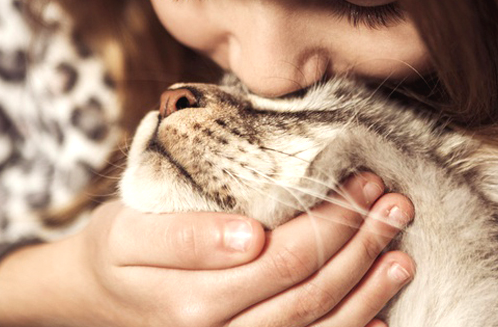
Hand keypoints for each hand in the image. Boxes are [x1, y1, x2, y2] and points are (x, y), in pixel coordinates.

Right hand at [0, 172, 413, 326]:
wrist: (96, 297)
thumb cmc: (117, 252)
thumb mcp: (129, 233)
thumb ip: (185, 238)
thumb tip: (251, 236)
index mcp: (193, 301)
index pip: (283, 258)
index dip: (331, 222)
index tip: (362, 185)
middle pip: (308, 292)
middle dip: (359, 245)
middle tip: (392, 204)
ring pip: (317, 326)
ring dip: (367, 289)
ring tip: (402, 251)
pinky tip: (381, 315)